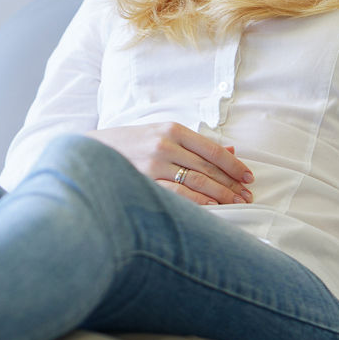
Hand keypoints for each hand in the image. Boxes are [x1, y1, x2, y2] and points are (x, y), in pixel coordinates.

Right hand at [86, 123, 253, 205]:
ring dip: (221, 196)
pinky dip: (199, 204)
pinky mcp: (144, 184)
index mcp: (171, 129)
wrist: (88, 153)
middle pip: (208, 168)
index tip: (249, 177)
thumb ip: (194, 143)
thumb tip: (232, 150)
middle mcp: (164, 146)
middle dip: (232, 184)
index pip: (213, 149)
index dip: (234, 165)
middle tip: (248, 195)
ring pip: (198, 183)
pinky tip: (212, 210)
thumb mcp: (160, 133)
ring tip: (237, 204)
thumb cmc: (129, 144)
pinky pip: (179, 196)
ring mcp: (153, 166)